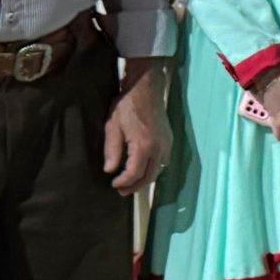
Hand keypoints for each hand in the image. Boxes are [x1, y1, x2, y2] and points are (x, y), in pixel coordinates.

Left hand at [103, 62, 171, 192]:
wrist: (146, 88)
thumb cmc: (126, 105)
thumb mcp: (112, 126)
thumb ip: (112, 150)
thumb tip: (110, 170)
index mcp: (143, 145)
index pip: (135, 173)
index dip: (124, 182)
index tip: (113, 184)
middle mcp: (159, 148)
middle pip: (149, 176)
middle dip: (135, 186)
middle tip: (122, 191)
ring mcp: (167, 144)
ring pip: (158, 170)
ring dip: (145, 179)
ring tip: (132, 183)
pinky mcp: (169, 140)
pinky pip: (163, 161)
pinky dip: (153, 169)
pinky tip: (144, 168)